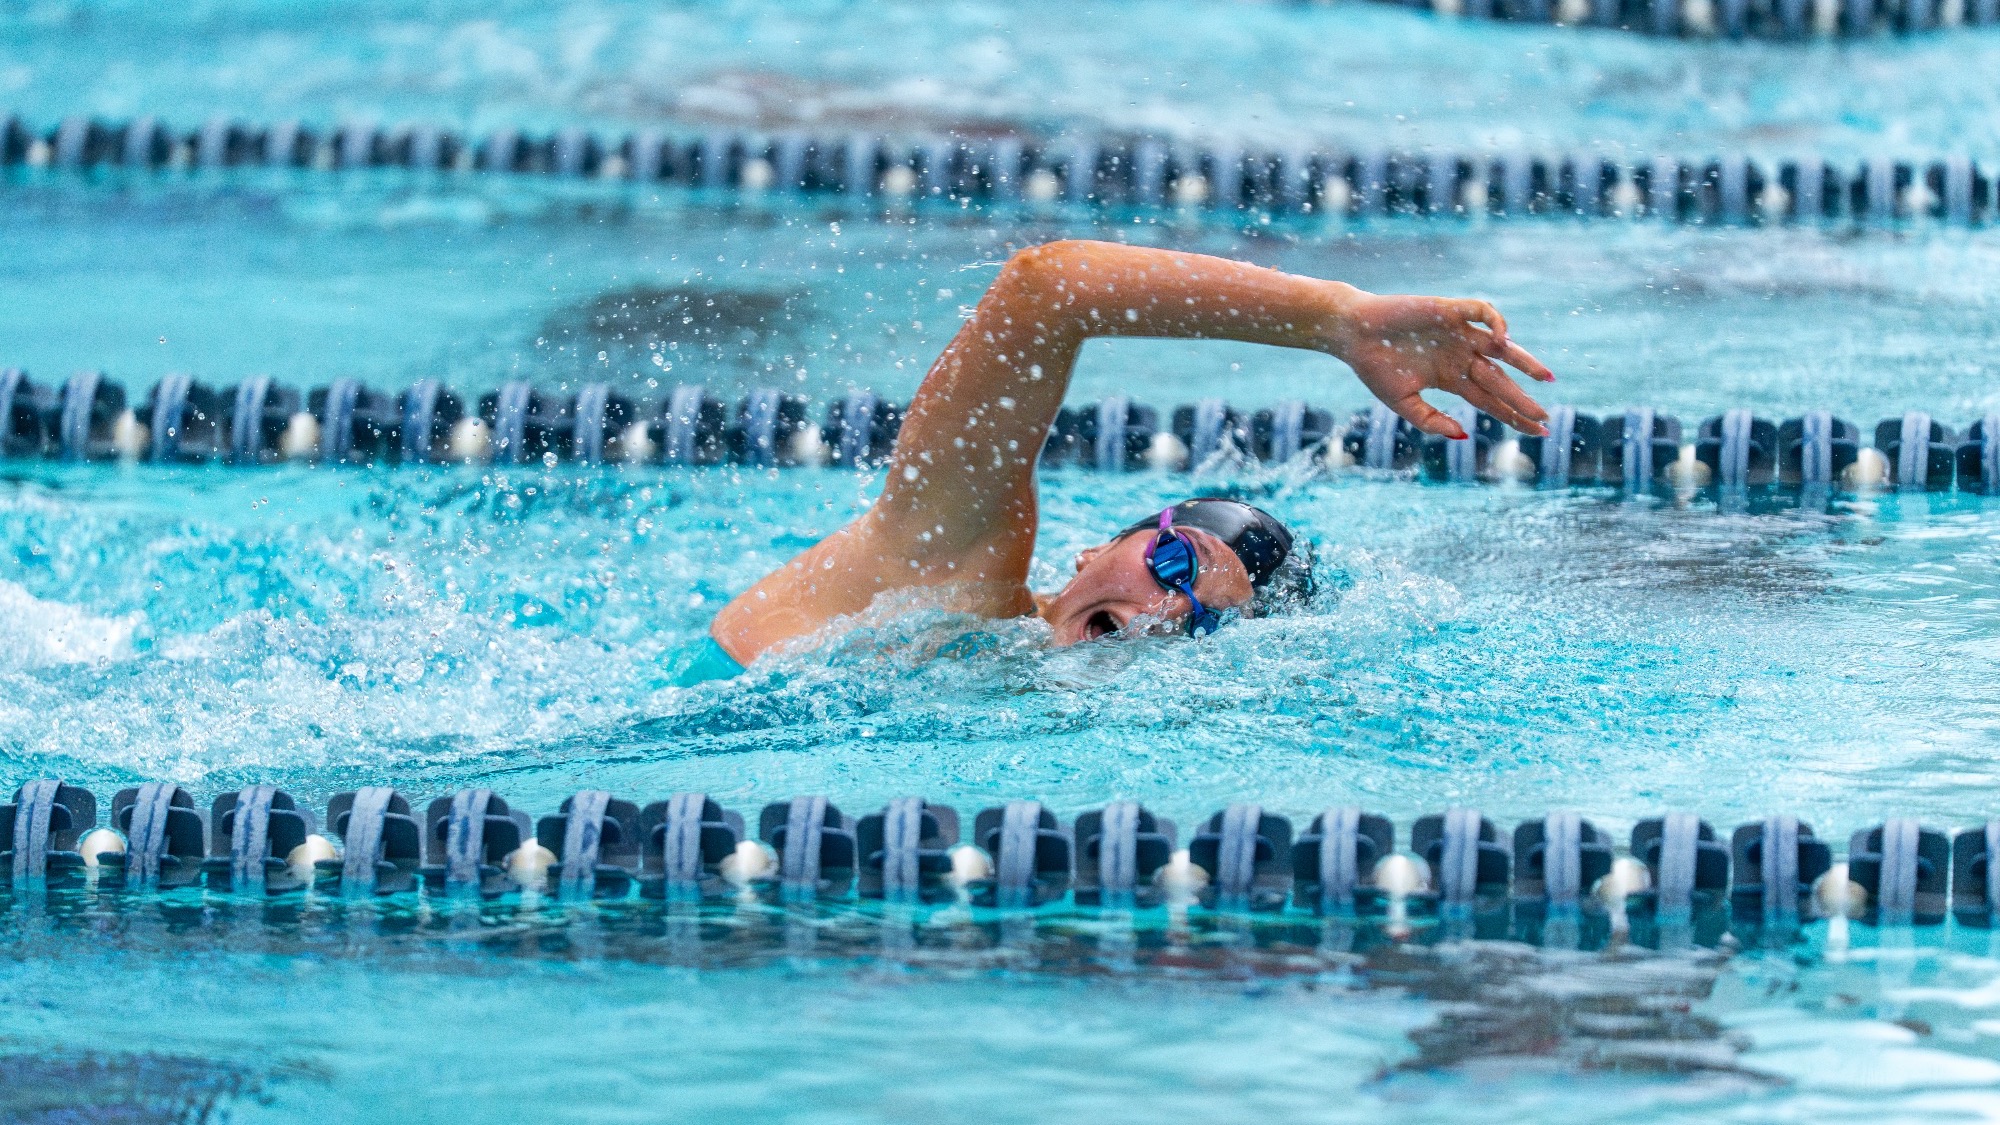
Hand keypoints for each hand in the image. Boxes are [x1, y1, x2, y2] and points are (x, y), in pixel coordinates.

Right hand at [1324, 291, 1554, 438]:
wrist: (1353, 334)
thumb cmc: (1373, 368)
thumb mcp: (1402, 403)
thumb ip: (1431, 420)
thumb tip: (1464, 434)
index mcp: (1451, 378)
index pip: (1490, 400)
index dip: (1513, 415)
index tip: (1537, 431)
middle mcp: (1460, 356)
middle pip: (1500, 380)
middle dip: (1522, 400)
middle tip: (1545, 418)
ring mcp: (1458, 333)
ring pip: (1501, 348)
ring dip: (1524, 362)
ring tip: (1545, 378)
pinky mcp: (1451, 310)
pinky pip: (1483, 312)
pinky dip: (1497, 322)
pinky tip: (1503, 340)